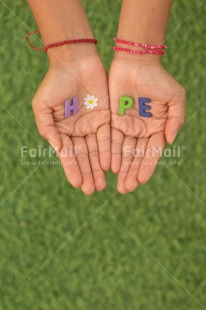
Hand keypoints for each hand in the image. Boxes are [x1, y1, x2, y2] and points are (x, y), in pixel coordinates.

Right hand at [32, 53, 109, 194]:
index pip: (68, 155)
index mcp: (62, 130)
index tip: (77, 184)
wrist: (75, 61)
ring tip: (102, 184)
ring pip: (96, 151)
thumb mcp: (42, 106)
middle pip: (84, 157)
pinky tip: (110, 166)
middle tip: (93, 190)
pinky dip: (108, 151)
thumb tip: (58, 149)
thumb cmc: (56, 82)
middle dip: (88, 173)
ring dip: (98, 168)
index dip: (72, 169)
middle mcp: (78, 131)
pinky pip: (108, 137)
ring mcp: (92, 125)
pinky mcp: (106, 118)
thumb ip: (47, 128)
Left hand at [109, 57, 184, 193]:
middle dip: (131, 172)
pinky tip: (108, 166)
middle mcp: (141, 130)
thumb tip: (169, 141)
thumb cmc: (157, 79)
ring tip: (117, 184)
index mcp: (157, 127)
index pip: (152, 152)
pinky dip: (109, 153)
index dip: (147, 166)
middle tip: (126, 189)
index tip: (141, 180)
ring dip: (120, 168)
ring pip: (122, 151)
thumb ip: (176, 120)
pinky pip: (110, 139)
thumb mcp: (175, 98)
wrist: (136, 62)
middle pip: (136, 156)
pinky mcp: (112, 120)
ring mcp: (126, 126)